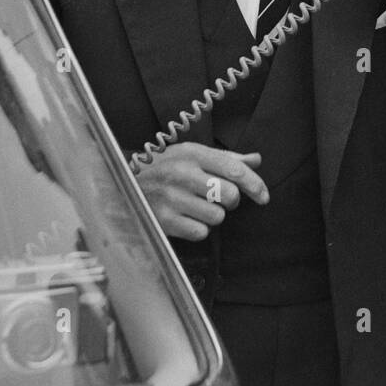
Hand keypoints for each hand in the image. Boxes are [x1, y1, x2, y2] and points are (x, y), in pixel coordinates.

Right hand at [133, 143, 267, 241]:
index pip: (234, 170)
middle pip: (230, 195)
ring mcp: (172, 198)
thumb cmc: (163, 169)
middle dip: (230, 201)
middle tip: (215, 197)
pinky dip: (198, 229)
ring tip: (195, 207)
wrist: (121, 184)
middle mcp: (181, 173)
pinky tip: (185, 218)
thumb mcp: (190, 155)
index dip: (255, 185)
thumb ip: (225, 159)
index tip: (263, 196)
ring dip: (212, 216)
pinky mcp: (164, 221)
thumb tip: (256, 160)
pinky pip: (201, 232)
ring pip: (217, 216)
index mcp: (191, 153)